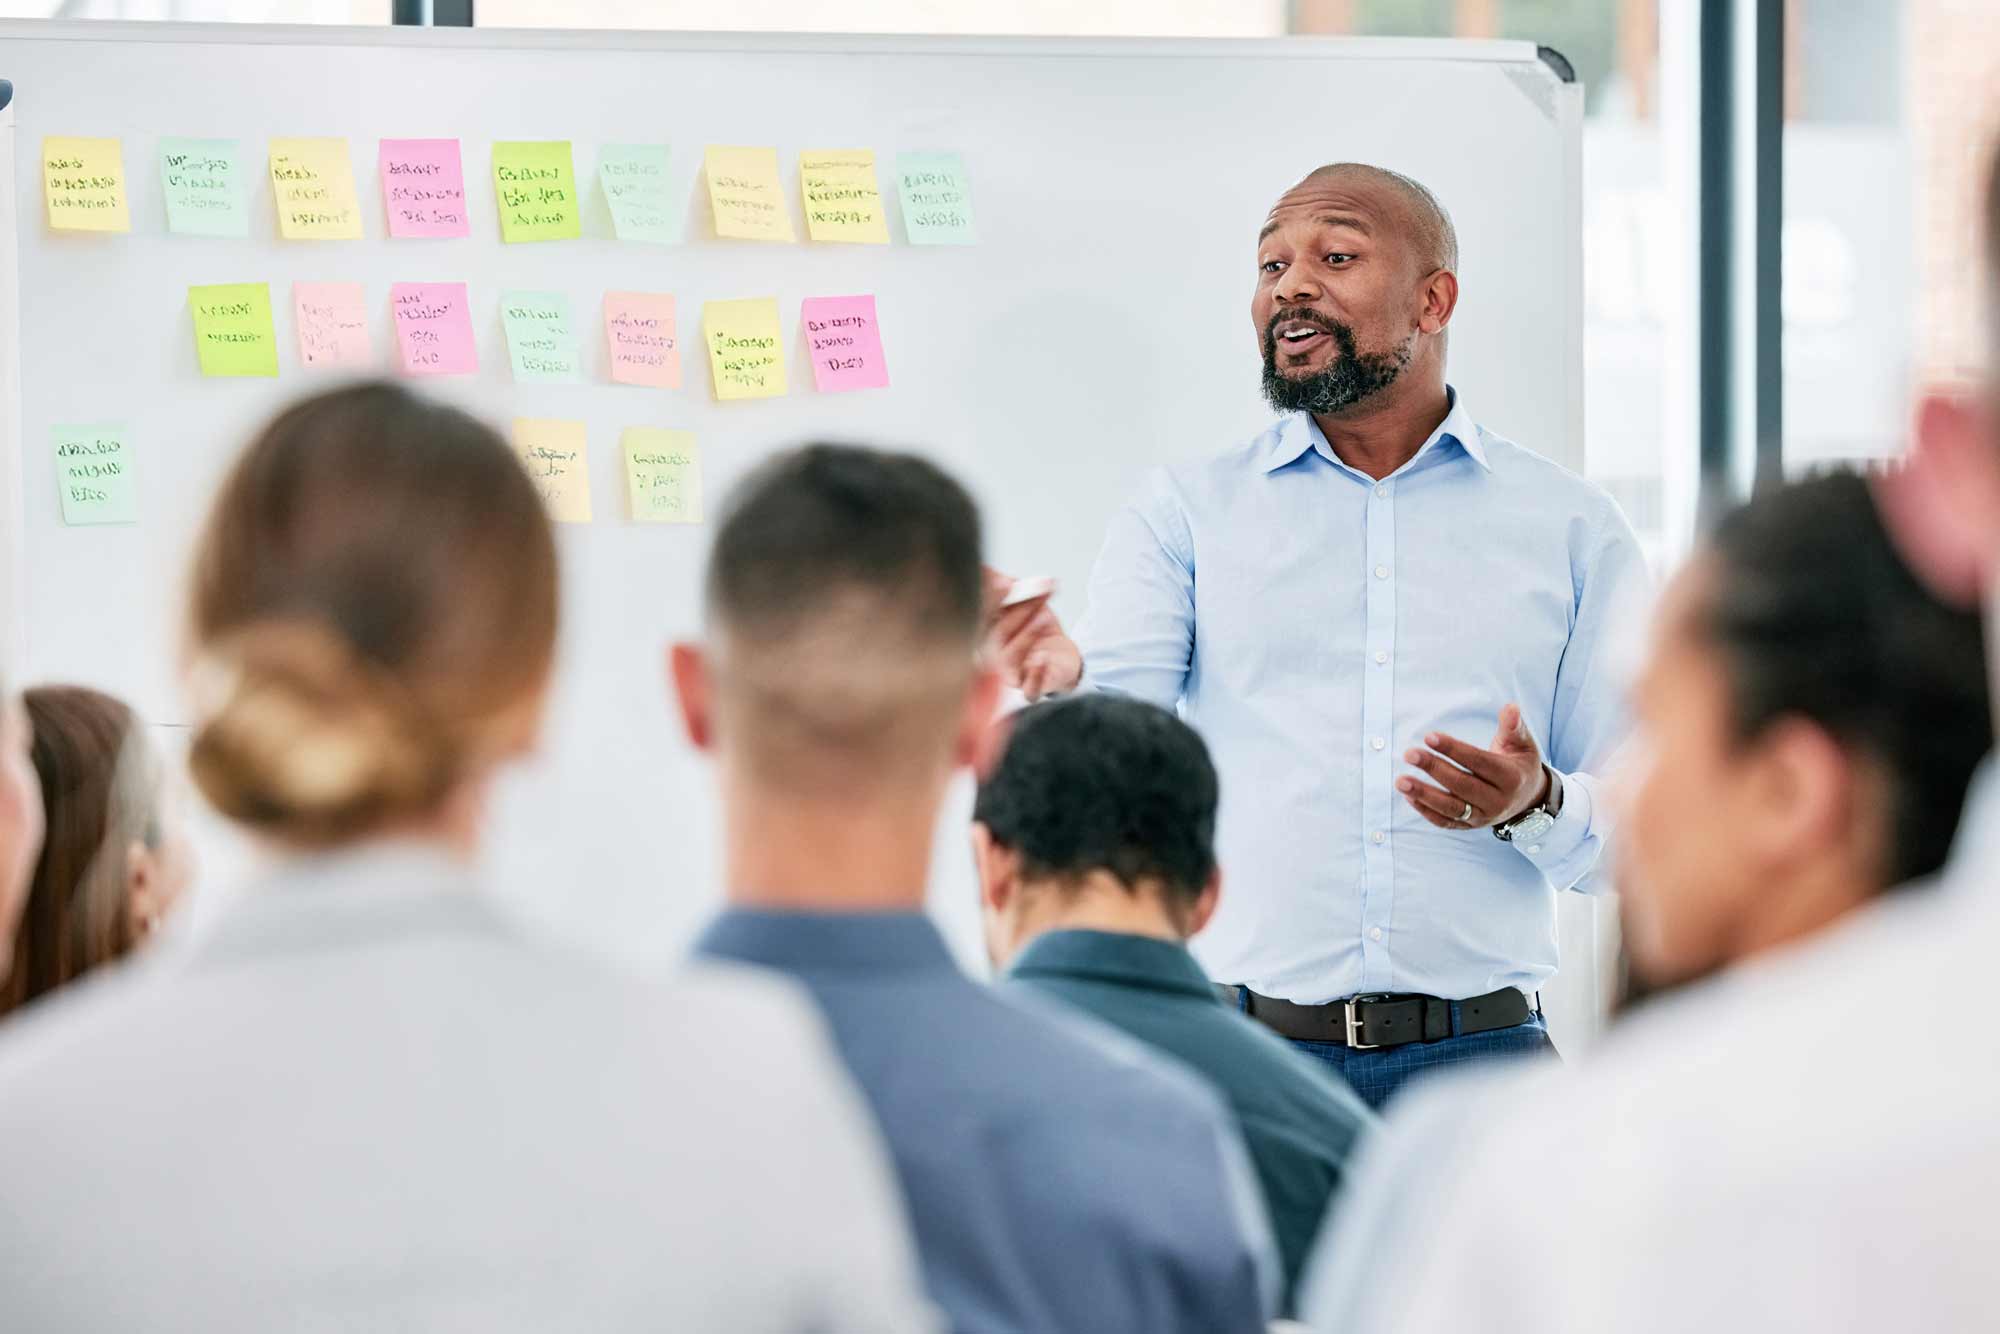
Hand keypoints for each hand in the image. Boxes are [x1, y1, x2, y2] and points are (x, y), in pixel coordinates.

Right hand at [981, 567, 1082, 700]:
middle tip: (1037, 595)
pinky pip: (1028, 689)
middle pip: (996, 634)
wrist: (1062, 659)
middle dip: (1018, 611)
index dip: (991, 599)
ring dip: (1026, 634)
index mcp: (986, 633)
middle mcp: (992, 656)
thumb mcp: (1028, 604)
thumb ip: (1014, 589)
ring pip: (1008, 658)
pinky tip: (1042, 658)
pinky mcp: (1031, 689)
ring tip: (1044, 617)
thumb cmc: (1039, 632)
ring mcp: (1009, 674)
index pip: (981, 616)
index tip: (1007, 583)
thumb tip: (997, 573)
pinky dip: (1035, 675)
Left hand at [1396, 704, 1548, 831]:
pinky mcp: (1470, 826)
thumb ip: (1513, 727)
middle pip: (1462, 785)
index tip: (1429, 737)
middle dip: (1434, 769)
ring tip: (1401, 781)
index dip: (1454, 749)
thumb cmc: (1519, 763)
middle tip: (1409, 754)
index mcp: (1511, 777)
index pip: (1479, 762)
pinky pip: (1446, 822)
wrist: (1527, 798)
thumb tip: (1510, 707)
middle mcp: (1498, 801)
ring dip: (1424, 795)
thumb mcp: (1523, 744)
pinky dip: (1426, 811)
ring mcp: (1483, 816)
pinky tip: (1408, 796)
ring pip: (1451, 808)